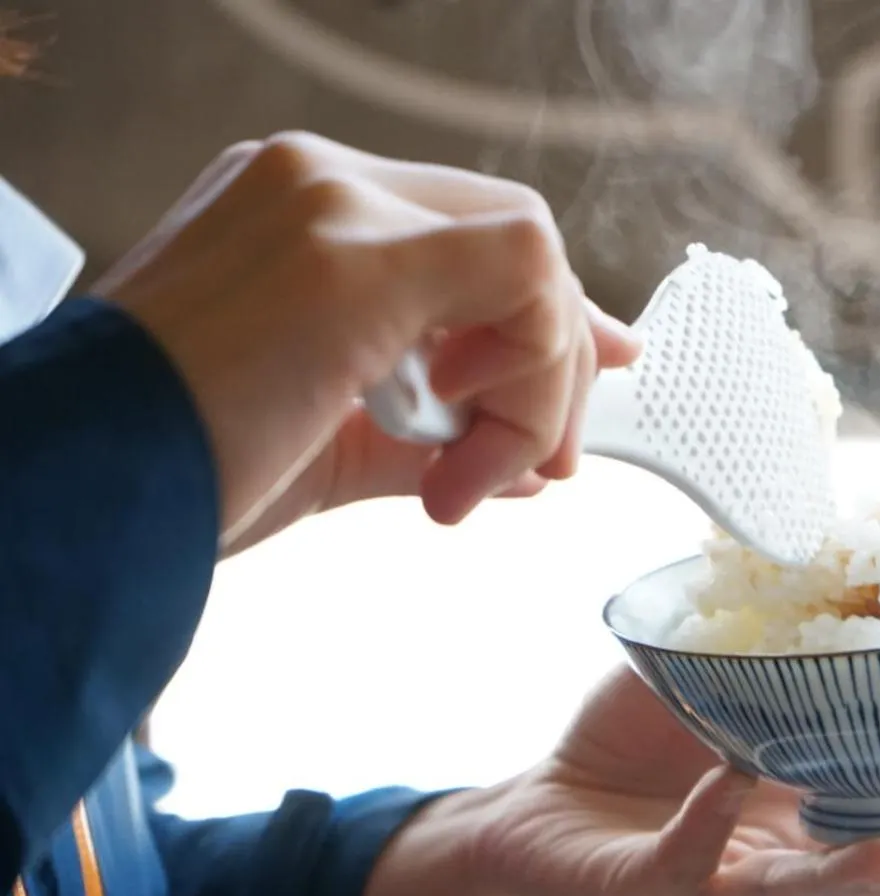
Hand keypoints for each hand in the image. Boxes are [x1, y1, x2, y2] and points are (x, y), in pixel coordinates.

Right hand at [95, 131, 640, 551]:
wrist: (77, 493)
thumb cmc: (180, 473)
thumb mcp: (333, 445)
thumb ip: (441, 433)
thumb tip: (533, 458)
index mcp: (299, 211)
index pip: (472, 237)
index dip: (540, 322)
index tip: (565, 406)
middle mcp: (316, 181)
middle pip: (514, 240)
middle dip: (556, 360)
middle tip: (547, 462)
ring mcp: (329, 201)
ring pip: (529, 255)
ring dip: (537, 385)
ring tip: (475, 476)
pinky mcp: (348, 254)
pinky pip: (522, 273)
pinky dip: (529, 375)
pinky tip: (464, 453)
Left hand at [359, 666, 879, 895]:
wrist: (539, 806)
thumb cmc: (643, 745)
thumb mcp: (722, 680)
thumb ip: (783, 642)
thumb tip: (839, 545)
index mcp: (818, 821)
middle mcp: (785, 866)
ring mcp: (720, 889)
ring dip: (855, 878)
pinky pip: (686, 869)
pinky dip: (709, 827)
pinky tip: (729, 782)